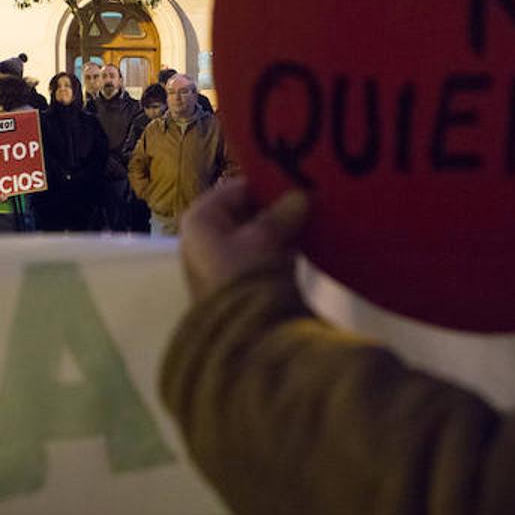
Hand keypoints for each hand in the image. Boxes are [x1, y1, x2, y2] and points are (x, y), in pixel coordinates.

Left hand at [179, 179, 308, 300]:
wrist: (242, 331)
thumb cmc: (245, 274)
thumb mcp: (265, 238)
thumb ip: (282, 212)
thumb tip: (301, 194)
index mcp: (200, 219)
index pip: (237, 189)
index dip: (269, 185)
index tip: (299, 183)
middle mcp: (203, 236)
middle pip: (246, 212)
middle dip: (278, 209)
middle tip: (311, 202)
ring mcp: (219, 261)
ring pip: (256, 234)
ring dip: (282, 230)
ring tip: (314, 221)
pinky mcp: (236, 281)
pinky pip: (261, 254)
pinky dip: (280, 249)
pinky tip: (307, 244)